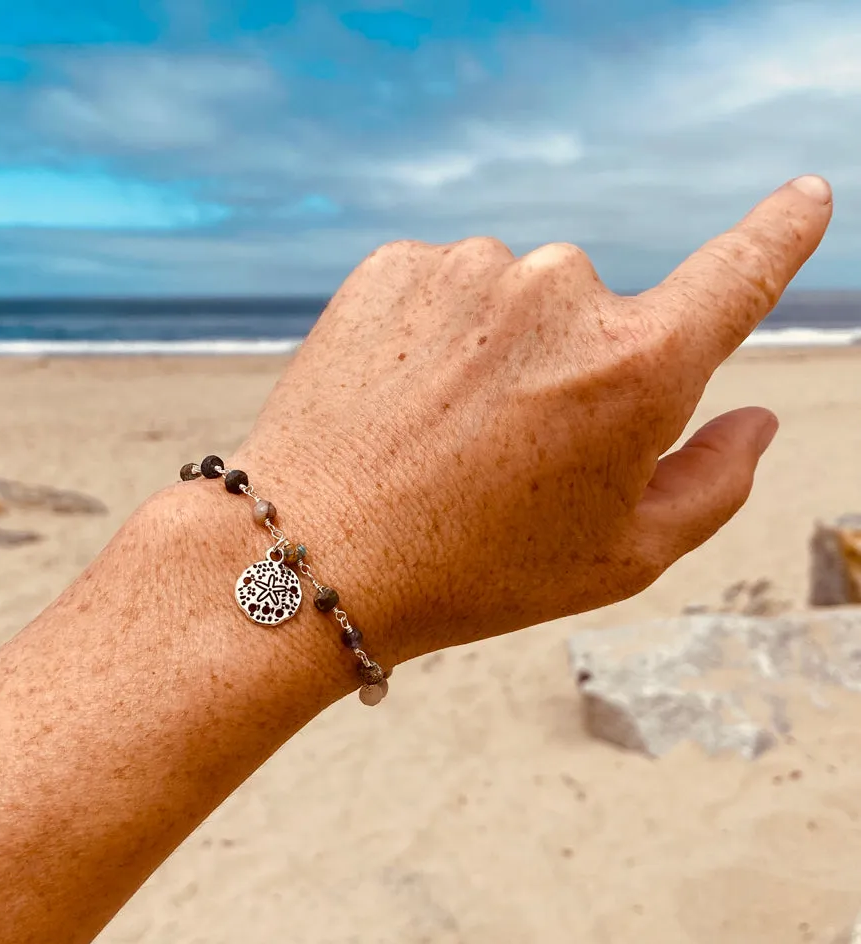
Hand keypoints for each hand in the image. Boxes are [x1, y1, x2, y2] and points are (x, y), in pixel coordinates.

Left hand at [234, 176, 831, 665]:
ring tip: (442, 433)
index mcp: (636, 363)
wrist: (312, 555)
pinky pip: (443, 288)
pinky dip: (434, 336)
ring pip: (513, 299)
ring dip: (496, 352)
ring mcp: (468, 266)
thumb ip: (714, 482)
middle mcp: (560, 291)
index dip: (779, 234)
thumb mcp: (622, 557)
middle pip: (598, 315)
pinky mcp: (393, 265)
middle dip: (572, 371)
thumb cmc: (475, 571)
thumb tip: (756, 417)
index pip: (738, 273)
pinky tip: (400, 401)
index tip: (805, 199)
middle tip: (510, 452)